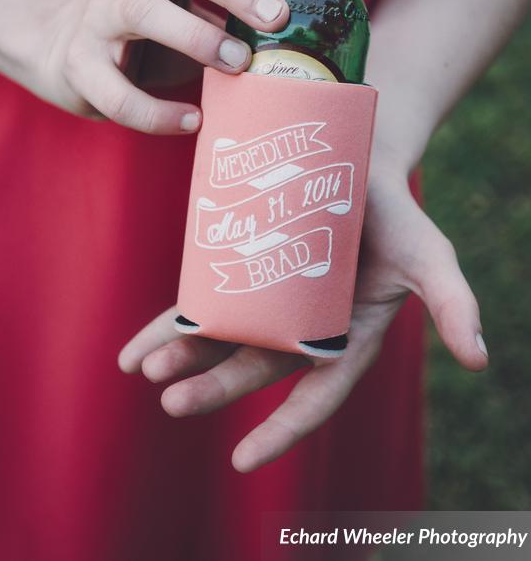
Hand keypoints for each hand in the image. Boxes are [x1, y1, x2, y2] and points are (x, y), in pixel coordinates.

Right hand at [41, 0, 301, 132]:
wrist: (73, 54)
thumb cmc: (154, 29)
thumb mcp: (189, 4)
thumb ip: (232, 5)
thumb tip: (308, 26)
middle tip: (277, 17)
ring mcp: (100, 16)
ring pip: (143, 13)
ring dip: (197, 38)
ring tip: (238, 64)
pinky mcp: (82, 65)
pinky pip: (118, 92)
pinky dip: (156, 111)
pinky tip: (192, 121)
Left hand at [117, 151, 488, 472]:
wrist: (358, 156)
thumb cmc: (397, 213)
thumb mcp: (431, 255)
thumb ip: (455, 304)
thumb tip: (481, 359)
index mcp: (346, 336)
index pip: (314, 396)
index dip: (282, 430)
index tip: (241, 459)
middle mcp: (304, 326)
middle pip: (254, 367)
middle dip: (214, 387)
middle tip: (172, 396)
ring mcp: (272, 297)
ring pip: (222, 338)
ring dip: (182, 355)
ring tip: (142, 366)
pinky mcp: (247, 265)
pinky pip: (204, 300)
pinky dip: (172, 323)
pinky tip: (133, 345)